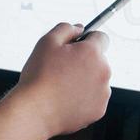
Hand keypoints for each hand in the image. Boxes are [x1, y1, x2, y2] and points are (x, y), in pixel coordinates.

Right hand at [14, 22, 111, 136]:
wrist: (35, 110)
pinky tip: (66, 99)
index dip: (88, 40)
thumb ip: (66, 29)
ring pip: (97, 80)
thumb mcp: (46, 42)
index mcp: (92, 52)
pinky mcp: (99, 109)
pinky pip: (94, 99)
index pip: (101, 37)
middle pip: (99, 60)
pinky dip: (83, 98)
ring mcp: (103, 92)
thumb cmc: (39, 76)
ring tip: (62, 87)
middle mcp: (104, 71)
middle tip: (62, 69)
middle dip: (85, 62)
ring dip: (85, 80)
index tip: (78, 46)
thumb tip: (79, 28)